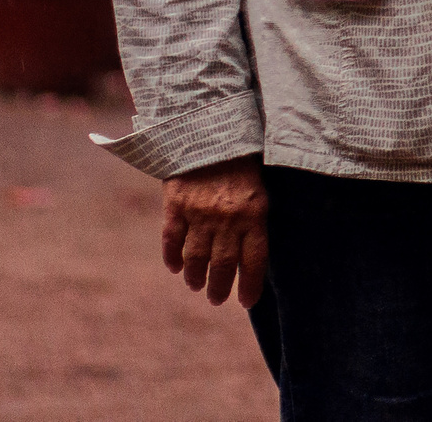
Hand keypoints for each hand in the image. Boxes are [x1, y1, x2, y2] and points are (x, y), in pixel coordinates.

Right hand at [161, 155, 268, 308]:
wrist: (211, 128)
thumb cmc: (243, 159)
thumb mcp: (259, 187)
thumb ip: (254, 218)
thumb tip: (249, 253)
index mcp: (255, 213)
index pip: (255, 260)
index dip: (250, 285)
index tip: (246, 302)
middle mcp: (228, 218)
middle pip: (223, 265)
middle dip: (219, 287)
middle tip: (216, 299)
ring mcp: (200, 213)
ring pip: (196, 258)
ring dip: (195, 276)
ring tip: (196, 285)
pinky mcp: (176, 204)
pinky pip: (172, 239)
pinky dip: (172, 257)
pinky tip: (174, 268)